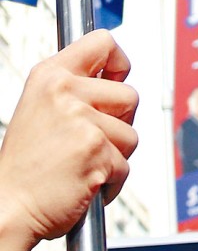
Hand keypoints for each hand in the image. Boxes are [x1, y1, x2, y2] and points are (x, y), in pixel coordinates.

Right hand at [0, 30, 138, 250]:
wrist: (8, 207)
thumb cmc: (27, 167)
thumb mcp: (41, 109)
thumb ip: (75, 90)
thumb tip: (115, 75)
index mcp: (50, 76)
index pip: (102, 43)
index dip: (119, 62)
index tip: (115, 77)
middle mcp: (64, 93)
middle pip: (130, 95)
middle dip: (119, 123)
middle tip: (87, 141)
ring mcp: (82, 121)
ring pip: (132, 135)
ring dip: (115, 155)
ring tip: (80, 163)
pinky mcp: (97, 151)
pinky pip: (126, 166)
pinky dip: (111, 181)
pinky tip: (82, 183)